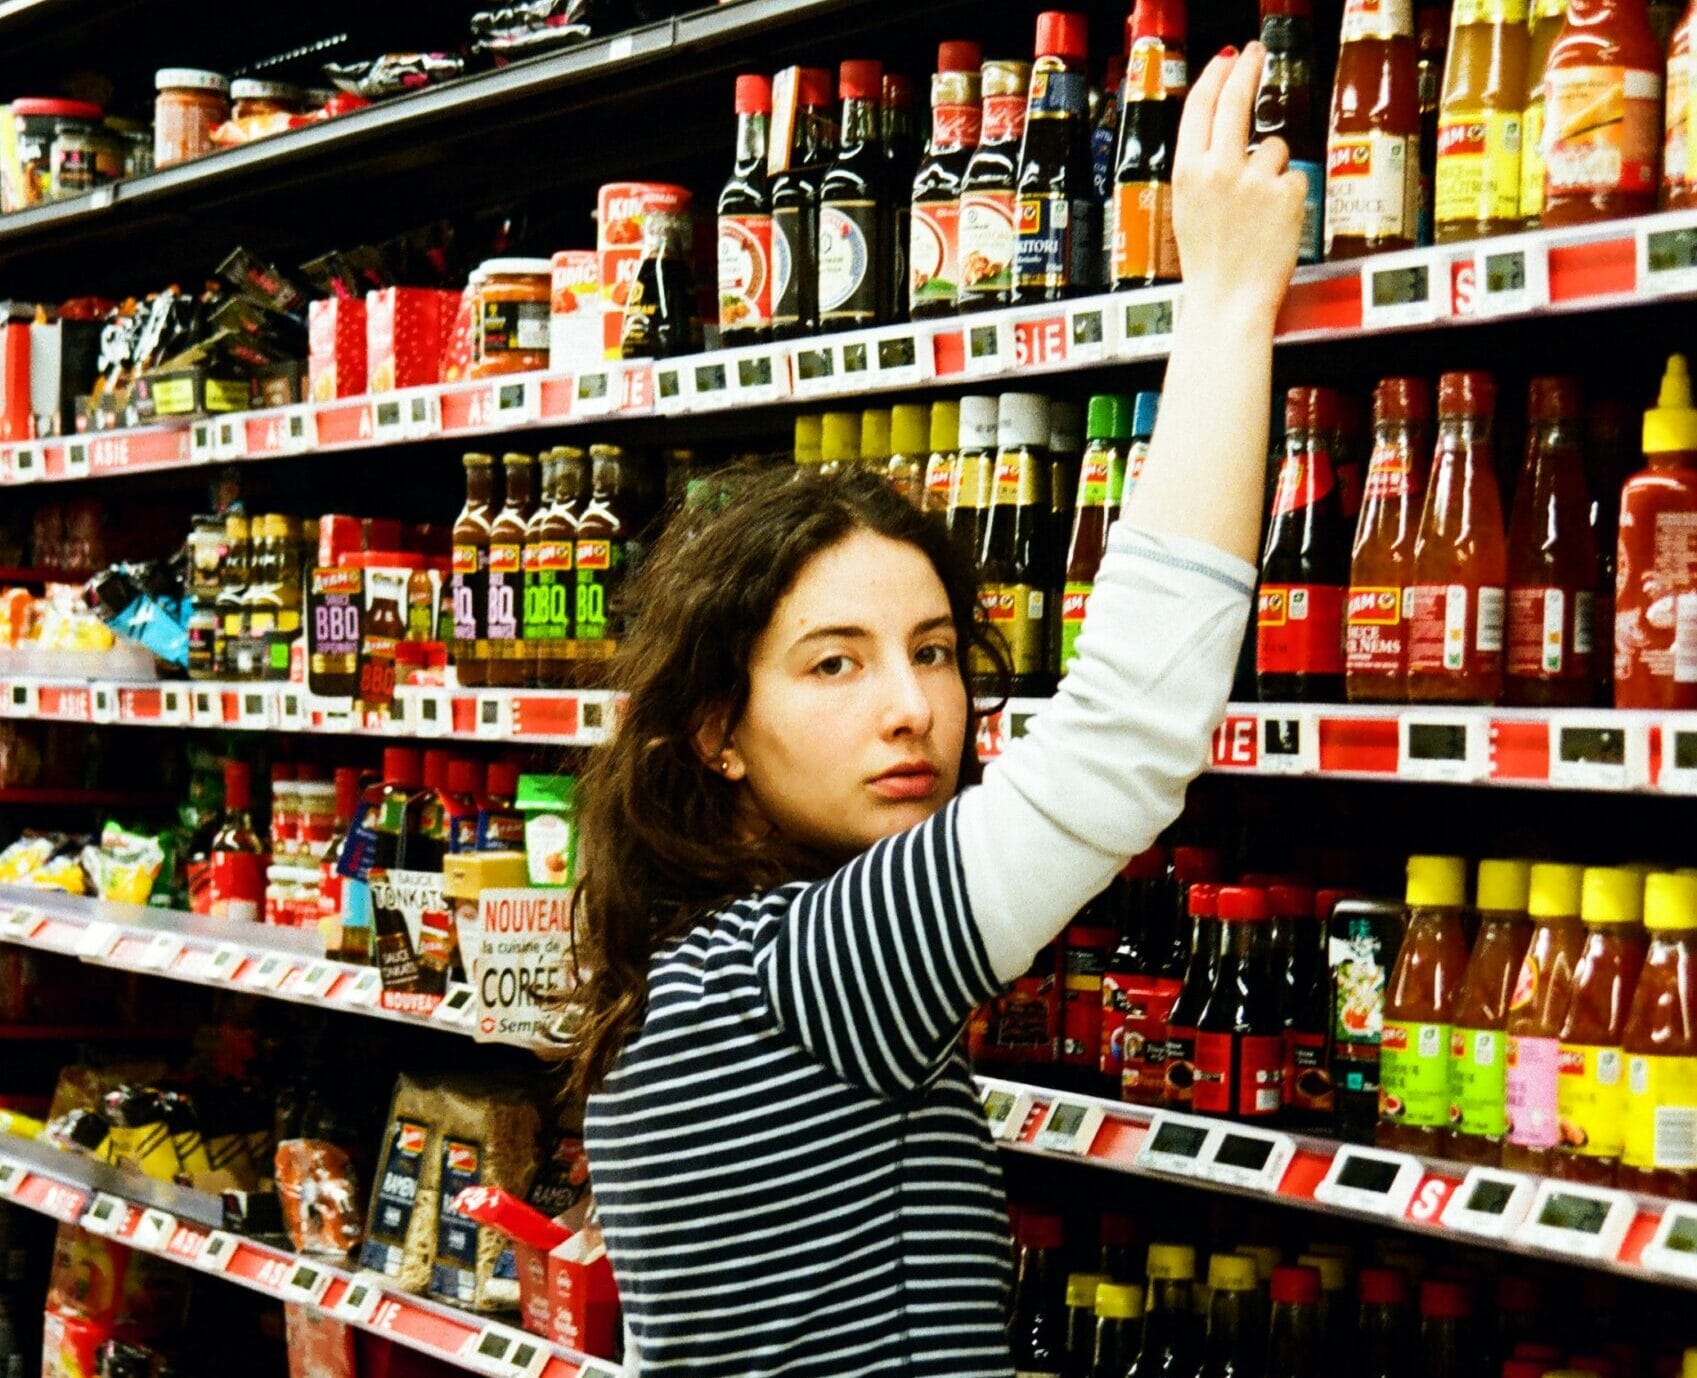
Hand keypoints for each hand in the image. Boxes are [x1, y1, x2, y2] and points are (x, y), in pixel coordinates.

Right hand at [1172, 43, 1306, 324]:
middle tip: (1257, 54)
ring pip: (1272, 148)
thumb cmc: (1210, 263)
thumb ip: (1202, 167)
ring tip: (1259, 213)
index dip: (1216, 75)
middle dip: (1247, 70)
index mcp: (1187, 173)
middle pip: (1235, 102)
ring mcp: (1252, 179)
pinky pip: (1293, 178)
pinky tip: (1274, 224)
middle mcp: (1217, 169)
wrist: (1228, 301)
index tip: (1228, 59)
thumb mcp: (1189, 208)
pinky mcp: (1284, 192)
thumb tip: (1222, 133)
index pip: (1201, 107)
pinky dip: (1289, 198)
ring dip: (1272, 172)